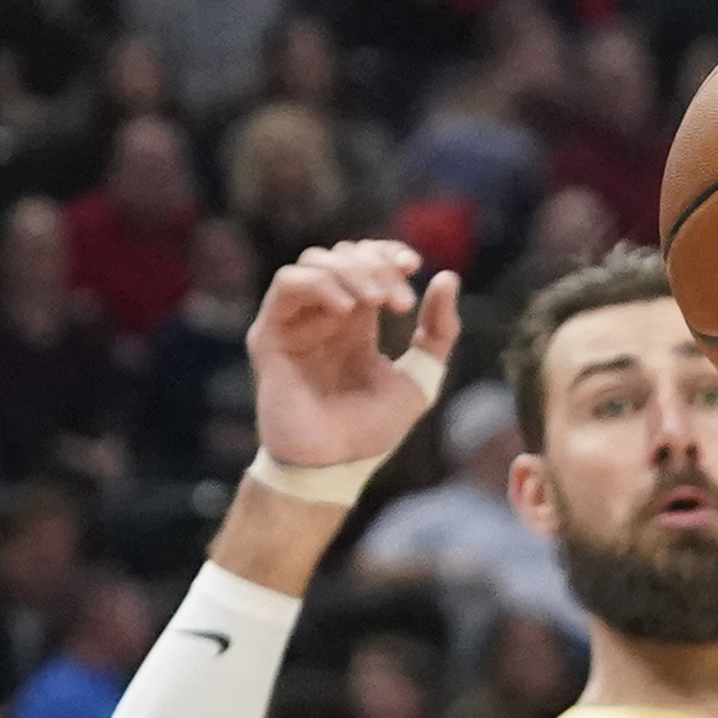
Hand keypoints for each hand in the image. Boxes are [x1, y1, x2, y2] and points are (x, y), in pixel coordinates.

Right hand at [248, 241, 458, 479]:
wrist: (335, 465)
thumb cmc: (372, 429)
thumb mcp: (422, 377)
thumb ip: (439, 330)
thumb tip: (448, 276)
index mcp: (355, 320)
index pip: (365, 260)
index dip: (388, 252)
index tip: (414, 265)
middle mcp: (323, 316)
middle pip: (343, 255)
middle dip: (377, 265)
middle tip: (399, 300)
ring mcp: (295, 323)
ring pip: (315, 262)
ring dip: (352, 271)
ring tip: (378, 302)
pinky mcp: (270, 335)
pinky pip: (287, 285)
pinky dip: (321, 284)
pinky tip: (348, 308)